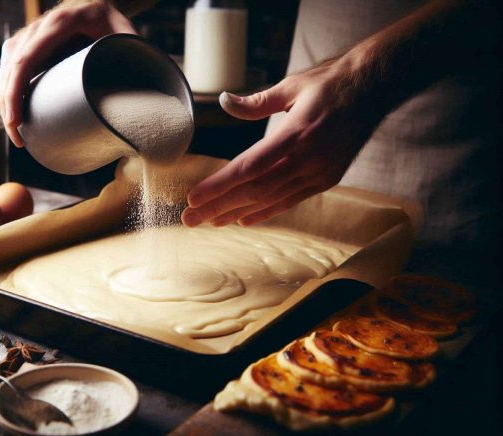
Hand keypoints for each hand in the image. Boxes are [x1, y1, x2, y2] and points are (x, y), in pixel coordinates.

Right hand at [0, 0, 135, 146]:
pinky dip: (6, 95)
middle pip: (10, 70)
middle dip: (7, 107)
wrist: (95, 3)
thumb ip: (131, 61)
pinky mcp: (24, 46)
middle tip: (18, 139)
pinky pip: (7, 71)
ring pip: (4, 72)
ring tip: (18, 134)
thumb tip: (142, 100)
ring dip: (4, 104)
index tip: (16, 121)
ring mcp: (26, 36)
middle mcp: (36, 28)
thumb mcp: (124, 34)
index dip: (15, 93)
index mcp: (58, 24)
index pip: (25, 60)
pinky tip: (12, 116)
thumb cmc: (111, 21)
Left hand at [181, 55, 386, 227]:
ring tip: (210, 223)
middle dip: (219, 206)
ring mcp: (319, 173)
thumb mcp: (292, 85)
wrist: (376, 88)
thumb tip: (224, 101)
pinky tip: (244, 220)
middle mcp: (308, 159)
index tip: (194, 197)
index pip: (249, 168)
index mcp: (296, 134)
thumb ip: (256, 101)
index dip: (220, 185)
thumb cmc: (330, 84)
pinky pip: (291, 201)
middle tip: (190, 219)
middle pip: (254, 190)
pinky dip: (266, 212)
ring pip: (271, 200)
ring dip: (237, 213)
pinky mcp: (328, 179)